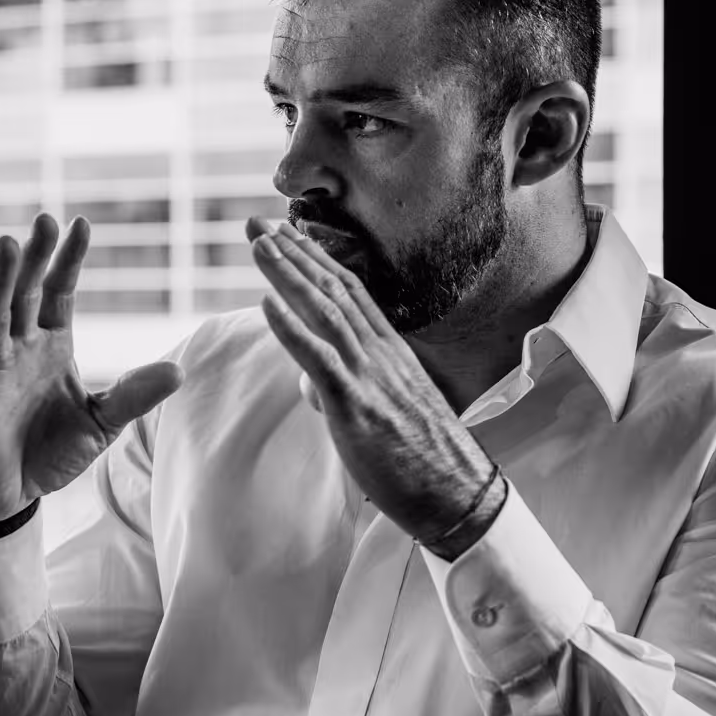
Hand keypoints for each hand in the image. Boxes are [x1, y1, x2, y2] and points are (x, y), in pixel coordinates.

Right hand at [0, 212, 184, 521]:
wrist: (10, 496)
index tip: (80, 223)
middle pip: (25, 295)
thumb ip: (134, 395)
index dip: (68, 260)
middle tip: (43, 221)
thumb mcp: (102, 422)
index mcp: (50, 345)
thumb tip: (179, 370)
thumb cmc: (49, 451)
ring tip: (7, 246)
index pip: (59, 292)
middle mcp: (18, 349)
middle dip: (34, 259)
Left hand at [245, 217, 494, 542]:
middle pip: (332, 289)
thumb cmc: (422, 459)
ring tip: (259, 245)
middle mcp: (381, 352)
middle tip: (257, 222)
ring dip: (288, 275)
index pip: (348, 292)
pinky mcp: (360, 405)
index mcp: (390, 350)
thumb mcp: (385, 410)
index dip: (315, 259)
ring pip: (324, 311)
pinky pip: (320, 358)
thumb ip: (348, 387)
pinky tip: (266, 303)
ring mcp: (371, 375)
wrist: (458, 493)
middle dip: (293, 253)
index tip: (287, 233)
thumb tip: (311, 385)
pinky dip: (291, 327)